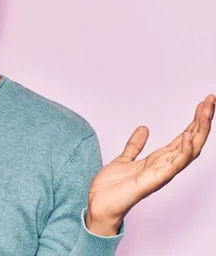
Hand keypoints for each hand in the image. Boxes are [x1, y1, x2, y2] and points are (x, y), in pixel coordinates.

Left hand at [85, 94, 214, 235]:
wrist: (99, 205)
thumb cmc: (112, 188)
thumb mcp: (124, 159)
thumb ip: (135, 145)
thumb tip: (144, 128)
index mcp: (159, 160)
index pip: (183, 138)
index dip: (194, 122)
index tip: (203, 104)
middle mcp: (165, 166)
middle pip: (191, 140)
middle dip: (202, 121)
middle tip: (211, 100)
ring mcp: (162, 173)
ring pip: (189, 150)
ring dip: (199, 130)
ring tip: (205, 111)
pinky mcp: (154, 181)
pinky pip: (174, 164)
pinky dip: (184, 150)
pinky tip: (189, 135)